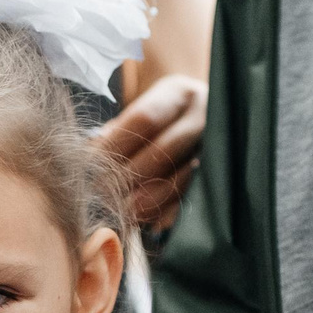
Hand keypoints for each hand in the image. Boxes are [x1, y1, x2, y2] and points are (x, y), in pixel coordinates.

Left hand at [96, 74, 205, 235]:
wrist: (210, 120)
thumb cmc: (165, 118)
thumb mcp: (144, 110)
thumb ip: (118, 130)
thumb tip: (89, 154)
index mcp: (179, 94)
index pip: (144, 120)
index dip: (115, 145)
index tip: (91, 165)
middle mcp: (204, 116)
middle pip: (163, 150)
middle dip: (129, 176)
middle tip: (101, 195)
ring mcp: (218, 146)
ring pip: (180, 178)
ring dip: (148, 199)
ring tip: (121, 212)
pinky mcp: (222, 175)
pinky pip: (191, 197)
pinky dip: (167, 210)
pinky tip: (146, 219)